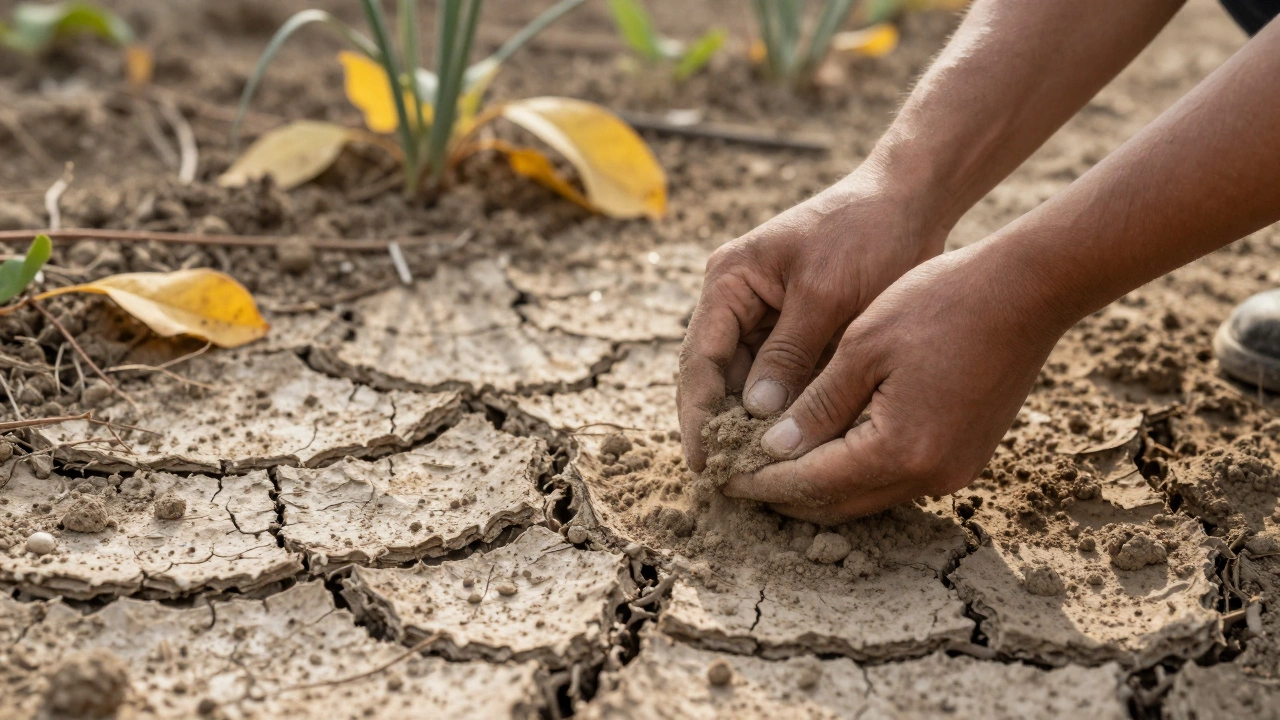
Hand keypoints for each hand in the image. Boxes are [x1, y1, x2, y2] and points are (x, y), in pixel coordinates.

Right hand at [678, 168, 947, 470]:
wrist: (912, 200)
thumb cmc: (868, 235)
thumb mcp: (828, 295)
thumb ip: (790, 353)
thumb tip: (757, 415)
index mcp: (730, 281)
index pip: (699, 360)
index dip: (698, 416)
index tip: (705, 464)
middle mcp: (737, 300)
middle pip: (716, 377)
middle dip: (723, 427)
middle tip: (731, 481)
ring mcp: (765, 315)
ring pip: (747, 383)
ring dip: (755, 424)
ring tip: (761, 475)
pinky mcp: (796, 329)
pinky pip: (780, 378)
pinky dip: (786, 410)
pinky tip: (795, 446)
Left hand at [722, 241, 1070, 522]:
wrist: (1028, 290)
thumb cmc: (941, 304)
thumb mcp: (863, 347)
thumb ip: (815, 405)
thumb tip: (771, 451)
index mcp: (899, 449)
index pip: (810, 483)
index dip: (760, 480)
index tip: (721, 473)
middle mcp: (929, 476)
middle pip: (837, 503)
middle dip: (783, 493)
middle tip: (736, 474)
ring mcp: (953, 472)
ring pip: (865, 495)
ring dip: (817, 483)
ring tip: (769, 461)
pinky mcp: (964, 458)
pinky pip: (893, 478)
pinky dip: (852, 468)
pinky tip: (822, 444)